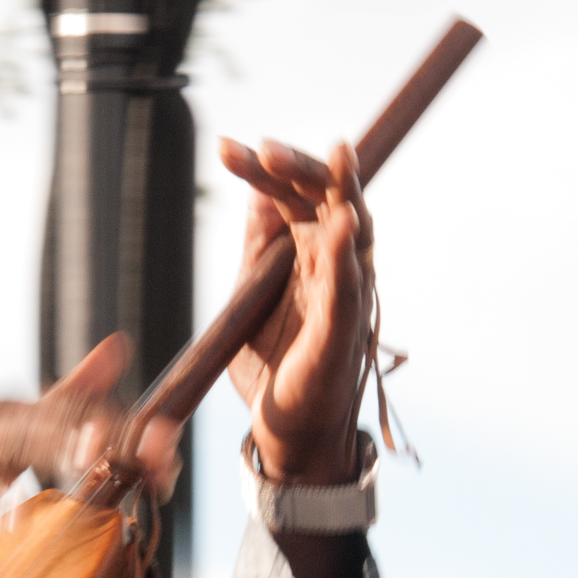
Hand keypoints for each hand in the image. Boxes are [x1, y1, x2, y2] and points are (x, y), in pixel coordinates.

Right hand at [0, 336, 176, 577]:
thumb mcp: (3, 425)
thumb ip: (62, 394)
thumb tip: (119, 346)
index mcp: (18, 411)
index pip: (86, 411)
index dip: (132, 431)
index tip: (173, 460)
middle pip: (65, 420)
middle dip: (114, 438)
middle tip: (162, 459)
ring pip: (19, 442)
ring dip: (59, 450)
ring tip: (95, 461)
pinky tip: (10, 517)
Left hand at [221, 137, 372, 483]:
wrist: (284, 430)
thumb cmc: (276, 364)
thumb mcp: (253, 294)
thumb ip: (259, 246)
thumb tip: (254, 191)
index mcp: (310, 255)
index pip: (292, 196)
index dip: (263, 170)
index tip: (224, 148)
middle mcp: (336, 267)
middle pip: (327, 199)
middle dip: (299, 169)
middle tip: (264, 147)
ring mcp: (345, 297)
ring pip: (352, 232)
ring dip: (341, 192)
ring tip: (334, 153)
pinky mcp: (344, 333)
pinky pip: (350, 289)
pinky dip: (345, 256)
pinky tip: (342, 224)